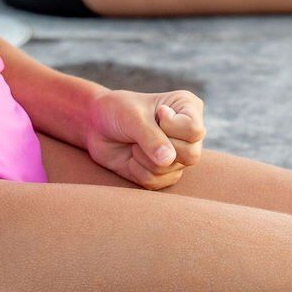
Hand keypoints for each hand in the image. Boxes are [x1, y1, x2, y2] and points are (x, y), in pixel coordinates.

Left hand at [85, 89, 205, 188]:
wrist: (96, 125)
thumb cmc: (117, 111)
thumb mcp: (132, 117)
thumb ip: (151, 137)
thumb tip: (167, 161)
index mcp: (189, 108)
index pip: (194, 130)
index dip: (172, 127)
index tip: (157, 113)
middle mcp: (188, 134)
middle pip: (191, 155)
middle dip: (158, 147)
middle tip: (141, 133)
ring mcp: (178, 156)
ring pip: (171, 171)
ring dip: (143, 158)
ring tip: (134, 142)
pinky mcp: (164, 174)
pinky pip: (156, 183)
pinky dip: (137, 171)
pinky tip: (131, 157)